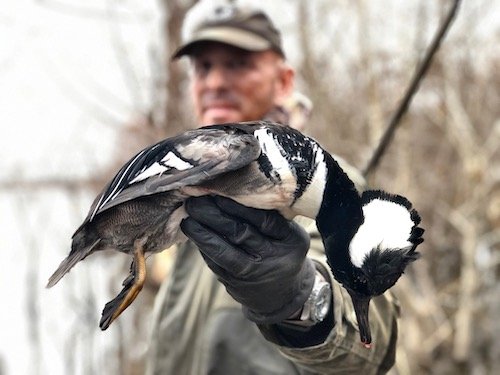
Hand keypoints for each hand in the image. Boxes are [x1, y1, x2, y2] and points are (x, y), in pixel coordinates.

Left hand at [180, 196, 314, 323]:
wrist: (282, 294)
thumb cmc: (283, 250)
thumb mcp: (289, 233)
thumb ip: (269, 215)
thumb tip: (230, 191)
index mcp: (291, 241)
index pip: (264, 220)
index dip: (239, 207)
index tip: (218, 193)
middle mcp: (274, 259)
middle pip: (241, 234)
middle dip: (214, 216)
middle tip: (195, 201)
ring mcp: (254, 275)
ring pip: (224, 253)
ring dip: (202, 234)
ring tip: (188, 218)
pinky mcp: (235, 286)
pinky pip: (216, 264)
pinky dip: (203, 247)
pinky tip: (193, 233)